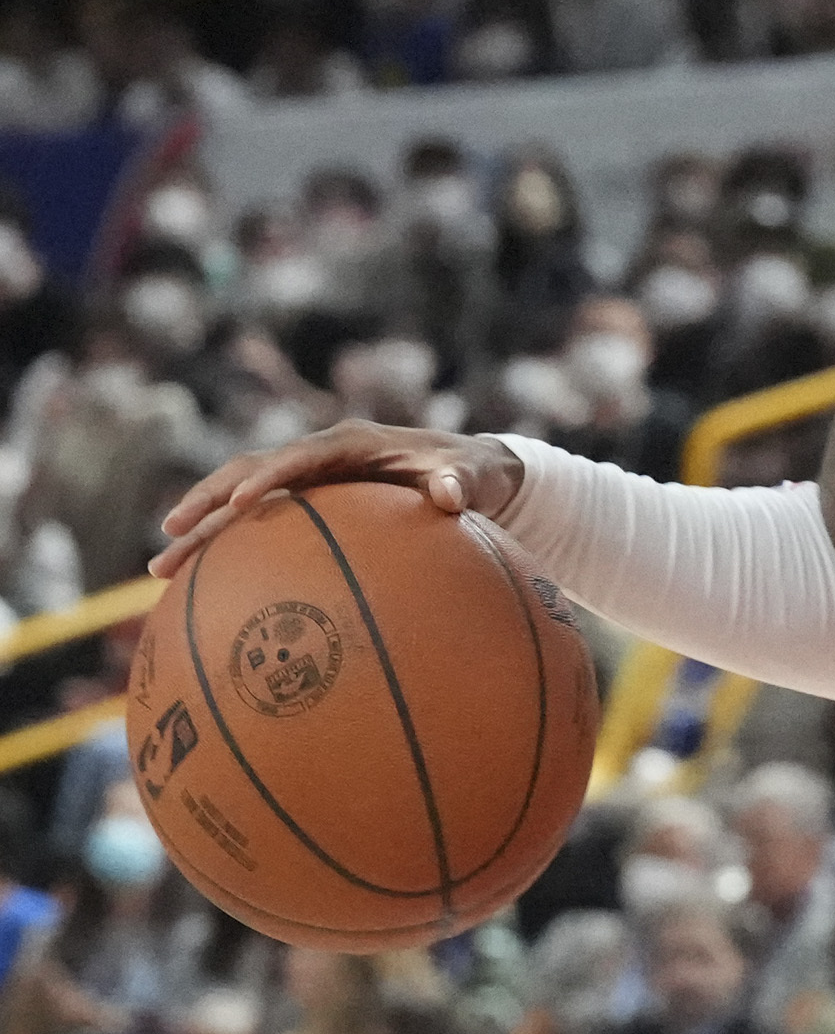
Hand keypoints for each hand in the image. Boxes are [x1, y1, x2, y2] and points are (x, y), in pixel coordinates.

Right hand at [151, 420, 524, 577]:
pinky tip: (199, 589)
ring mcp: (307, 479)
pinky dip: (228, 549)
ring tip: (161, 572)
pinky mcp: (305, 502)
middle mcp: (319, 456)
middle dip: (207, 502)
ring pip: (239, 500)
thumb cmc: (471, 473)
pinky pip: (258, 524)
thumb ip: (460, 483)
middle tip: (171, 536)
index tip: (238, 503)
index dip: (269, 476)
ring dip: (201, 531)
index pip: (301, 456)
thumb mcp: (474, 477)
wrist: (469, 471)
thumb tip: (450, 494)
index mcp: (352, 443)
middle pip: (248, 473)